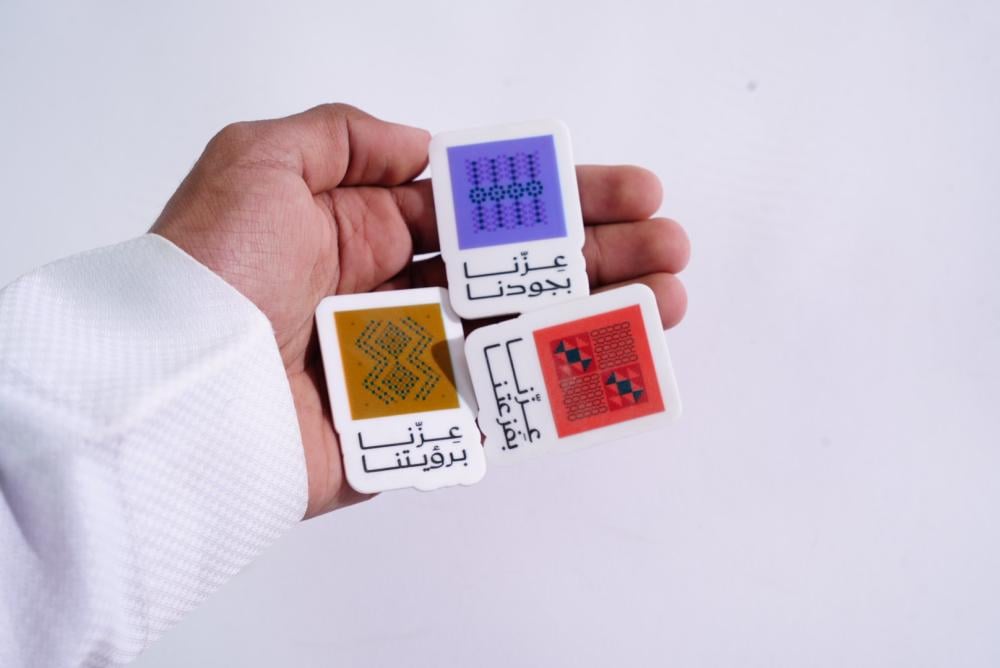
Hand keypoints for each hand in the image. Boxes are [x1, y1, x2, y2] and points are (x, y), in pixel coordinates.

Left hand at [152, 104, 689, 517]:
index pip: (482, 211)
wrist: (178, 395)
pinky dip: (548, 388)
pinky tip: (607, 364)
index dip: (556, 198)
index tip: (625, 190)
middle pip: (514, 271)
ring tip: (662, 300)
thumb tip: (421, 147)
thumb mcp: (261, 162)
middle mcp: (391, 295)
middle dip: (597, 253)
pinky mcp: (406, 430)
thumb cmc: (213, 271)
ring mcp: (404, 365)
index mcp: (364, 232)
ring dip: (593, 315)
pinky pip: (489, 410)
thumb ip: (346, 137)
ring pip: (516, 335)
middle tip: (668, 248)